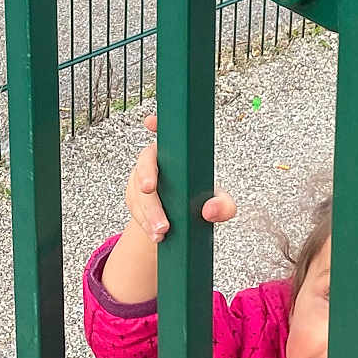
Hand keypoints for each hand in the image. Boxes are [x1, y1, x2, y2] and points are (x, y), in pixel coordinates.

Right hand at [125, 113, 237, 243]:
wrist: (182, 223)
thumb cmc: (201, 201)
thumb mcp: (218, 204)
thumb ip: (223, 205)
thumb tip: (210, 210)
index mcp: (178, 153)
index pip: (166, 132)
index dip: (157, 123)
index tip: (150, 122)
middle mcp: (157, 161)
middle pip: (145, 163)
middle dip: (145, 175)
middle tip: (149, 190)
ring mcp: (141, 179)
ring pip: (137, 191)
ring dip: (148, 211)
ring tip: (162, 231)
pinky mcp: (134, 197)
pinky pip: (135, 209)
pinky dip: (144, 223)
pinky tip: (156, 235)